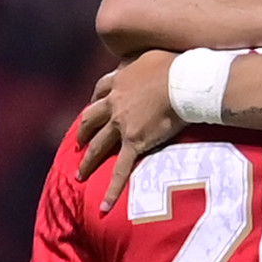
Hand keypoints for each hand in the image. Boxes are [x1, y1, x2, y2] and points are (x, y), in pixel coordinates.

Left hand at [70, 53, 185, 207]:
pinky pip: (121, 170)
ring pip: (98, 145)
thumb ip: (147, 60)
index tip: (94, 104)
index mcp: (120, 81)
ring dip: (87, 160)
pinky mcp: (134, 143)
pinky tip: (103, 207)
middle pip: (91, 119)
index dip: (96, 99)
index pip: (101, 90)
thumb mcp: (154, 55)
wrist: (183, 81)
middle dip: (83, 132)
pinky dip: (111, 190)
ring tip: (80, 173)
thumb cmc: (177, 64)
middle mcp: (115, 103)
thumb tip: (157, 59)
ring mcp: (122, 124)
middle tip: (78, 143)